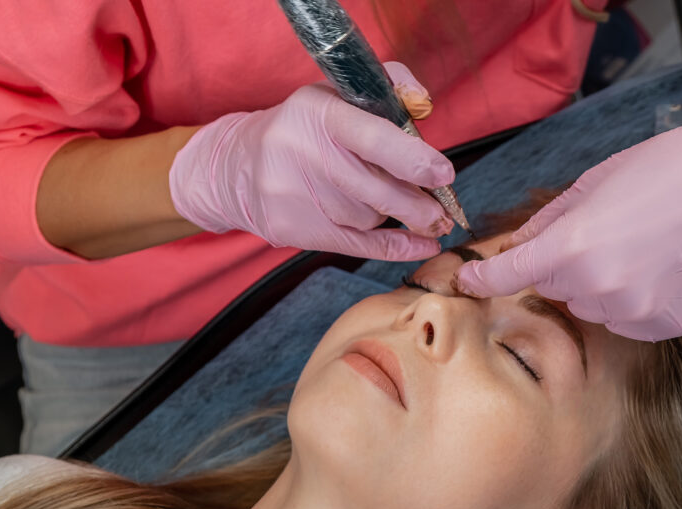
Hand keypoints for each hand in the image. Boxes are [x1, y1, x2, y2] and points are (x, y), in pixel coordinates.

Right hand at [170, 62, 451, 260]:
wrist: (237, 166)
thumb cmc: (305, 127)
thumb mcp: (335, 93)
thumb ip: (387, 86)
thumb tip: (424, 102)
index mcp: (320, 113)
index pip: (373, 138)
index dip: (413, 159)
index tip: (444, 174)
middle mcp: (306, 154)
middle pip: (377, 189)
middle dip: (418, 203)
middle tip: (445, 210)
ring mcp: (297, 195)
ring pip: (369, 216)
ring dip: (394, 214)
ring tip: (404, 208)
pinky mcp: (294, 229)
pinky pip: (358, 245)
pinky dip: (397, 248)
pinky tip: (423, 246)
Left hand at [453, 96, 681, 339]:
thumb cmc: (664, 169)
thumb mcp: (592, 183)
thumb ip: (547, 223)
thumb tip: (515, 246)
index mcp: (572, 246)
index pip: (508, 275)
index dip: (482, 280)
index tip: (466, 284)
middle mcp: (599, 287)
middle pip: (553, 290)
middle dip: (563, 267)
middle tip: (601, 235)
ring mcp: (634, 311)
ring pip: (590, 308)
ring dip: (598, 288)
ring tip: (637, 250)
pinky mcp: (664, 325)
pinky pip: (627, 321)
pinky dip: (633, 302)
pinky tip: (658, 270)